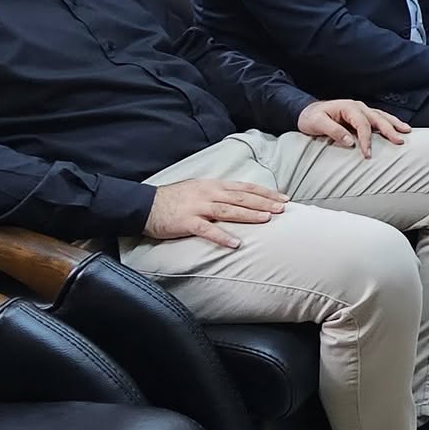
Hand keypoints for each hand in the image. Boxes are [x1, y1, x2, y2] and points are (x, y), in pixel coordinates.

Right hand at [144, 178, 287, 249]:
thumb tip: (240, 199)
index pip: (245, 187)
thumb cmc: (173, 199)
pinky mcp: (187, 222)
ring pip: (228, 210)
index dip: (265, 192)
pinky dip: (222, 236)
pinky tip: (235, 243)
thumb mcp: (198, 190)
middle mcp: (208, 194)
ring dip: (249, 214)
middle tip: (283, 208)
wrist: (145, 205)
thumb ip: (218, 194)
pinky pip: (207, 230)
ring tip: (267, 219)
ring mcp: (198, 207)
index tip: (283, 198)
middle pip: (241, 197)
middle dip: (264, 202)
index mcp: (213, 185)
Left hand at [298, 98, 408, 154]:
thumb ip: (333, 131)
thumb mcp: (317, 124)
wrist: (306, 111)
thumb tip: (350, 142)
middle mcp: (357, 106)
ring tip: (407, 130)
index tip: (368, 154)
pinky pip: (378, 117)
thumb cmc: (311, 117)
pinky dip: (389, 122)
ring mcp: (360, 109)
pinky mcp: (361, 114)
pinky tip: (397, 127)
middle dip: (389, 130)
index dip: (366, 140)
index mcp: (348, 107)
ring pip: (381, 115)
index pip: (362, 124)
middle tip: (400, 140)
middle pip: (377, 118)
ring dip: (394, 123)